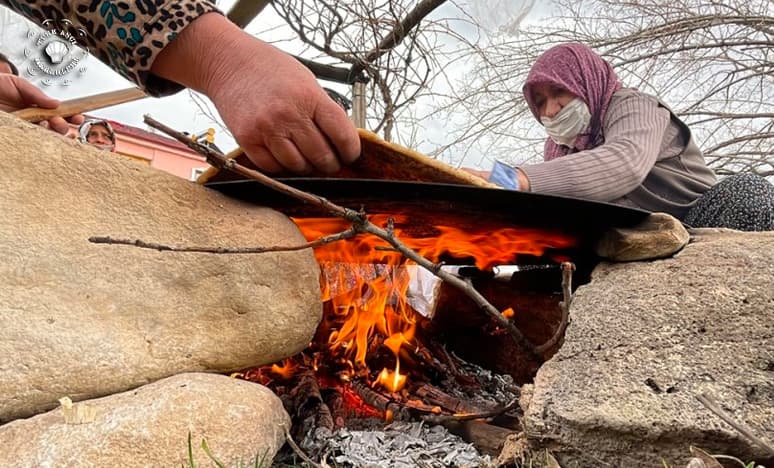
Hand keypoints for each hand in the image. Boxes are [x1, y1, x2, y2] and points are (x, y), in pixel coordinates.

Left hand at [0, 74, 83, 134]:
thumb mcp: (18, 84)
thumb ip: (36, 94)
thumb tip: (56, 103)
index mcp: (36, 106)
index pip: (57, 113)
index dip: (70, 115)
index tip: (78, 117)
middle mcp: (32, 119)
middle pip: (53, 127)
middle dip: (62, 126)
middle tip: (62, 123)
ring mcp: (23, 128)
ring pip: (43, 135)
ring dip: (51, 133)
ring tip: (53, 128)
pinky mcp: (14, 134)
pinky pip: (27, 140)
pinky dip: (36, 140)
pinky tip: (39, 136)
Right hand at [151, 13, 360, 173]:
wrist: (230, 62)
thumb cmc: (272, 70)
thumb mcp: (307, 82)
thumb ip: (324, 111)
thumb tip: (342, 142)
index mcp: (310, 97)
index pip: (342, 135)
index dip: (351, 151)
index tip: (350, 155)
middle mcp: (289, 114)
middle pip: (321, 156)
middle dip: (330, 164)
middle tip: (330, 163)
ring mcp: (267, 129)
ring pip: (297, 167)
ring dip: (306, 168)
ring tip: (307, 159)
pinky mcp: (247, 139)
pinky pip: (272, 168)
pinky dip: (282, 168)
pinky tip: (286, 157)